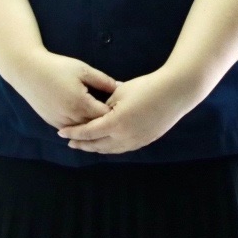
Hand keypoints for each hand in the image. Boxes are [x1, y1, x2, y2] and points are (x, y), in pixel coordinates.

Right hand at [6, 47, 117, 129]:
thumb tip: (120, 88)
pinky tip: (87, 120)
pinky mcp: (52, 123)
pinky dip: (80, 127)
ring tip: (104, 119)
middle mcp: (71, 118)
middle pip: (95, 128)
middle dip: (106, 122)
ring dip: (93, 127)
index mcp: (81, 104)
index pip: (106, 116)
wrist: (27, 71)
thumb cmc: (57, 67)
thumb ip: (103, 81)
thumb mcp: (83, 70)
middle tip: (116, 115)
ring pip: (83, 132)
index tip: (122, 107)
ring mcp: (60, 123)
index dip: (116, 112)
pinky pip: (71, 130)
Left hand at [58, 66, 202, 154]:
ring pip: (110, 150)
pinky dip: (110, 148)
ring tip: (85, 145)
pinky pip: (122, 149)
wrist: (175, 92)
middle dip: (82, 144)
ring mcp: (136, 141)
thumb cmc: (147, 87)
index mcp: (115, 123)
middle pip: (97, 145)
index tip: (61, 133)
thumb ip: (105, 104)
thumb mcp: (120, 91)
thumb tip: (95, 111)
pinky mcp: (145, 141)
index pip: (88, 132)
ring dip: (96, 148)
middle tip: (69, 142)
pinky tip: (105, 144)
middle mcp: (124, 136)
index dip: (74, 133)